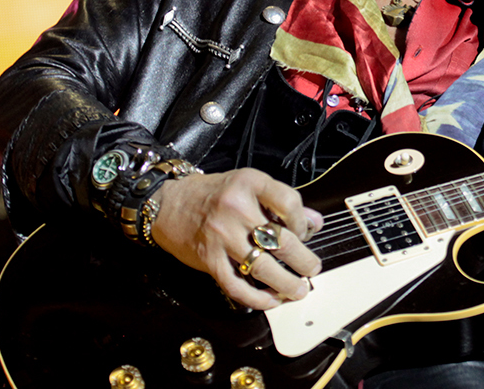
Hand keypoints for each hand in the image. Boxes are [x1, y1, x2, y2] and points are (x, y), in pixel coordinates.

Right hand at [150, 168, 323, 309]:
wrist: (168, 204)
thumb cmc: (212, 195)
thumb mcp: (248, 185)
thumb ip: (281, 202)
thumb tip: (315, 222)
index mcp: (249, 184)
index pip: (289, 202)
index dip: (303, 222)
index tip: (305, 232)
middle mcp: (236, 209)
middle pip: (280, 240)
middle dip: (303, 261)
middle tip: (312, 269)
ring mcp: (222, 235)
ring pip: (263, 266)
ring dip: (286, 284)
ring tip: (298, 289)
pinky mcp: (209, 259)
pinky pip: (237, 285)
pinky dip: (257, 298)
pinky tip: (270, 300)